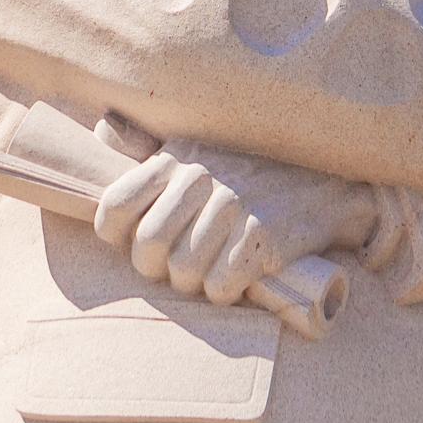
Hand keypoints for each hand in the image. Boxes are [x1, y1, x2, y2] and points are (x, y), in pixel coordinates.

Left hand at [94, 141, 376, 304]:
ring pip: (182, 272)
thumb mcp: (193, 145)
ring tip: (207, 272)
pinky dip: (223, 293)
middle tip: (176, 266)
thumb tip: (102, 129)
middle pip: (147, 248)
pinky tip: (234, 278)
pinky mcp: (263, 236)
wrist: (321, 181)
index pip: (114, 207)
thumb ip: (145, 144)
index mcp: (172, 159)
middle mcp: (198, 178)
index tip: (134, 242)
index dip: (116, 237)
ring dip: (192, 284)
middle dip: (156, 270)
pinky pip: (220, 286)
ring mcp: (231, 206)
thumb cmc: (244, 170)